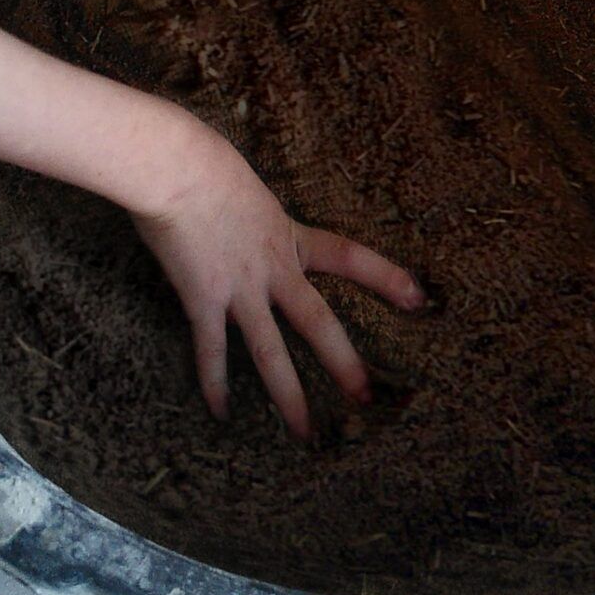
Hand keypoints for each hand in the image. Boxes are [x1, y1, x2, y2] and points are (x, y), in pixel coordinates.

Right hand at [133, 131, 427, 439]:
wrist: (174, 166)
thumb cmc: (203, 161)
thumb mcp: (247, 186)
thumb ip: (254, 212)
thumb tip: (244, 214)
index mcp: (288, 236)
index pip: (349, 257)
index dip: (387, 279)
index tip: (420, 299)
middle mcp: (273, 268)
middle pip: (319, 324)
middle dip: (344, 363)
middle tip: (365, 398)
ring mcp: (240, 288)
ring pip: (271, 353)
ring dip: (289, 396)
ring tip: (304, 433)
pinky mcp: (203, 299)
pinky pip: (211, 350)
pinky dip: (215, 383)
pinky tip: (220, 412)